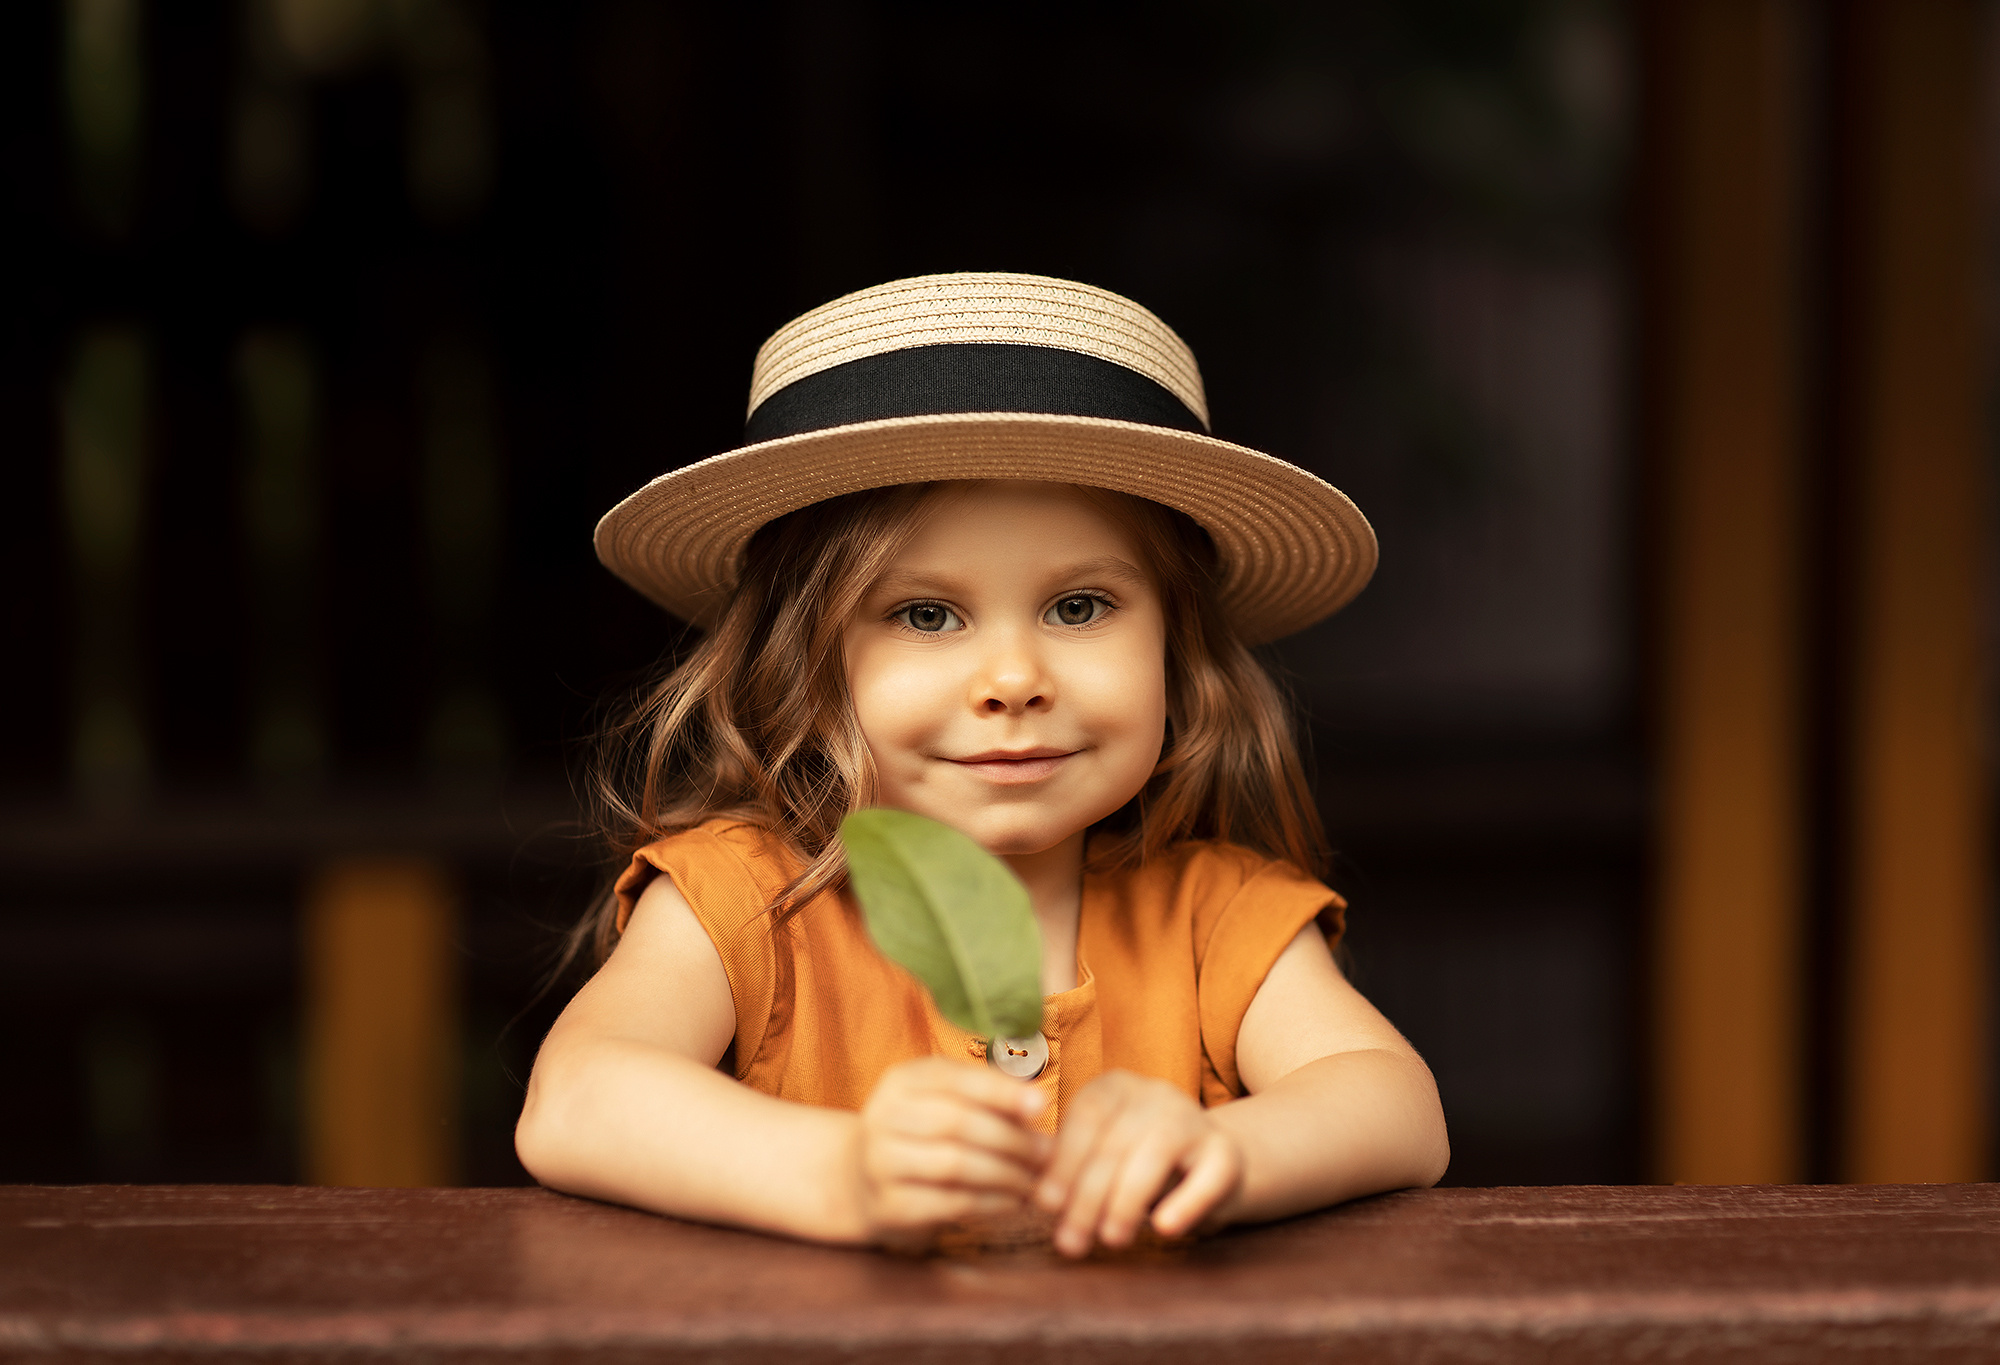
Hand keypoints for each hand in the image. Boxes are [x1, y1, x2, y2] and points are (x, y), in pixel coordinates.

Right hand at [851, 1057, 1050, 1245]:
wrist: (860, 1180)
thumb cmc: (922, 1134)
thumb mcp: (942, 1102)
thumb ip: (984, 1097)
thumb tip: (1036, 1106)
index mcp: (902, 1081)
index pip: (955, 1078)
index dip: (1000, 1091)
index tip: (1041, 1104)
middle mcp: (884, 1115)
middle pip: (958, 1122)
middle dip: (1011, 1139)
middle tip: (1046, 1154)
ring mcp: (880, 1162)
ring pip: (955, 1164)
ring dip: (1006, 1174)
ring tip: (1035, 1180)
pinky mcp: (888, 1205)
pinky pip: (950, 1203)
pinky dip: (990, 1203)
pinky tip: (1012, 1202)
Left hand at [1035, 1069, 1242, 1256]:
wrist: (1206, 1167)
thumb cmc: (1134, 1165)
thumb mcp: (1098, 1156)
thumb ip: (1066, 1167)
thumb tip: (1032, 1193)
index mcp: (1114, 1087)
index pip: (1084, 1118)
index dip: (1063, 1162)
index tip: (1045, 1204)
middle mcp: (1155, 1093)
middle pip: (1115, 1143)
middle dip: (1088, 1197)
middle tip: (1071, 1242)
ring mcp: (1194, 1119)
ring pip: (1154, 1155)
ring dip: (1127, 1201)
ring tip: (1111, 1239)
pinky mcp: (1227, 1153)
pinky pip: (1208, 1177)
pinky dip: (1186, 1202)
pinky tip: (1165, 1228)